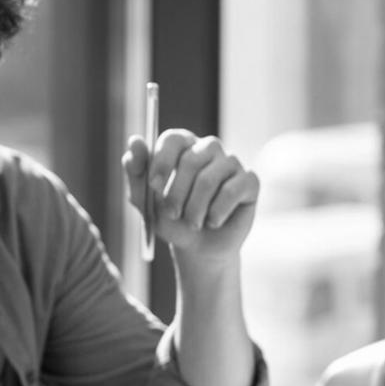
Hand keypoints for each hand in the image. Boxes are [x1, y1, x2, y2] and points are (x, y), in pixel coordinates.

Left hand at [122, 130, 258, 263]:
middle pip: (191, 160)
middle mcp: (208, 148)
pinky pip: (232, 191)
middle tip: (172, 214)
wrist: (197, 246)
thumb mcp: (144, 198)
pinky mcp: (249, 181)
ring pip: (209, 179)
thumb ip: (136, 170)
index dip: (162, 161)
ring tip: (192, 222)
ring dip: (195, 208)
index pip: (173, 138)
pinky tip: (213, 222)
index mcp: (182, 146)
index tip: (153, 186)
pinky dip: (216, 213)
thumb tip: (135, 140)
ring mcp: (231, 163)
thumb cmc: (170, 218)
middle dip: (176, 194)